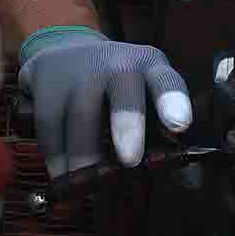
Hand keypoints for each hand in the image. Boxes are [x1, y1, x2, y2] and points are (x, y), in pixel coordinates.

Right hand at [16, 26, 192, 178]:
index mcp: (150, 67)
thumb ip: (165, 136)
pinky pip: (49, 120)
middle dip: (127, 121)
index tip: (179, 125)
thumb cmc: (118, 88)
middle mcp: (117, 61)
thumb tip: (187, 180)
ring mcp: (80, 66)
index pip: (166, 81)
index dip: (172, 101)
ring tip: (86, 184)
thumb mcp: (146, 99)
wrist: (69, 51)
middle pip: (124, 88)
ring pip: (81, 111)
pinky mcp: (47, 76)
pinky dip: (55, 152)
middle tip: (130, 159)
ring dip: (83, 152)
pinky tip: (61, 174)